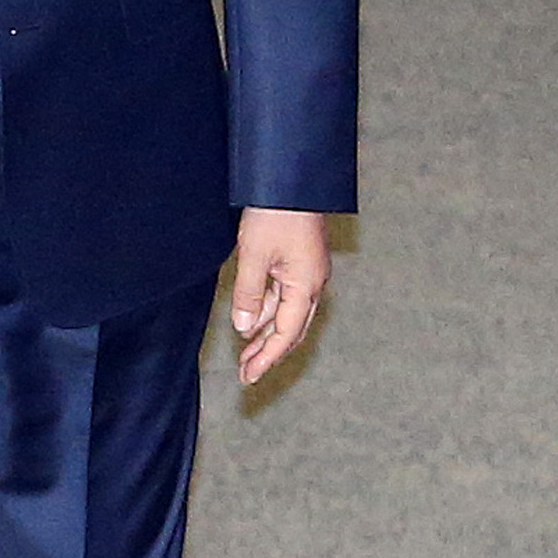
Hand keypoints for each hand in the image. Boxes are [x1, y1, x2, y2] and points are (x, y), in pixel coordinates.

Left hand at [229, 208, 328, 386]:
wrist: (291, 179)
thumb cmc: (275, 213)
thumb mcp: (254, 255)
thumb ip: (249, 294)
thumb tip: (245, 329)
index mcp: (306, 286)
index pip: (286, 334)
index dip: (267, 358)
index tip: (249, 378)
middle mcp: (313, 284)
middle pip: (291, 329)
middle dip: (268, 353)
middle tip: (246, 373)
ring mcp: (307, 273)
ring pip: (287, 313)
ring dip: (266, 332)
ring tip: (244, 352)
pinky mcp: (300, 261)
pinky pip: (284, 295)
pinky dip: (268, 310)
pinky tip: (253, 319)